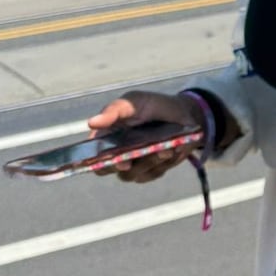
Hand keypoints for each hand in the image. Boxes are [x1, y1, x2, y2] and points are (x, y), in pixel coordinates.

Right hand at [86, 89, 204, 183]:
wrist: (183, 112)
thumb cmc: (152, 105)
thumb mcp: (134, 102)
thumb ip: (114, 111)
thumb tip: (91, 123)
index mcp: (107, 138)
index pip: (93, 158)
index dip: (97, 162)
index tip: (111, 158)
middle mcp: (118, 154)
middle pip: (113, 170)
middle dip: (125, 164)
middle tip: (133, 158)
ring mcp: (136, 164)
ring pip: (136, 173)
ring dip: (149, 161)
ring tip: (165, 148)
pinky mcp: (153, 169)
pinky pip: (155, 173)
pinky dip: (164, 162)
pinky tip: (174, 150)